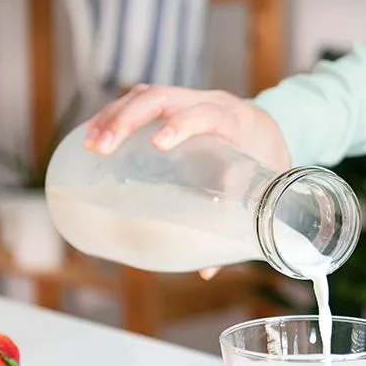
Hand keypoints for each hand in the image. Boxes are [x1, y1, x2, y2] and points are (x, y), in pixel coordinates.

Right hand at [85, 84, 291, 280]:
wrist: (274, 131)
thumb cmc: (266, 162)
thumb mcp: (260, 189)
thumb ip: (234, 224)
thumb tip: (206, 271)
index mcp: (236, 121)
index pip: (207, 114)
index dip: (183, 124)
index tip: (159, 144)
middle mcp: (211, 101)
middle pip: (164, 97)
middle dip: (128, 119)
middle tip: (102, 148)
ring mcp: (190, 98)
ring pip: (147, 95)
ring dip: (114, 116)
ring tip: (91, 144)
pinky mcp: (174, 102)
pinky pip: (141, 100)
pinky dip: (116, 114)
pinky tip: (95, 135)